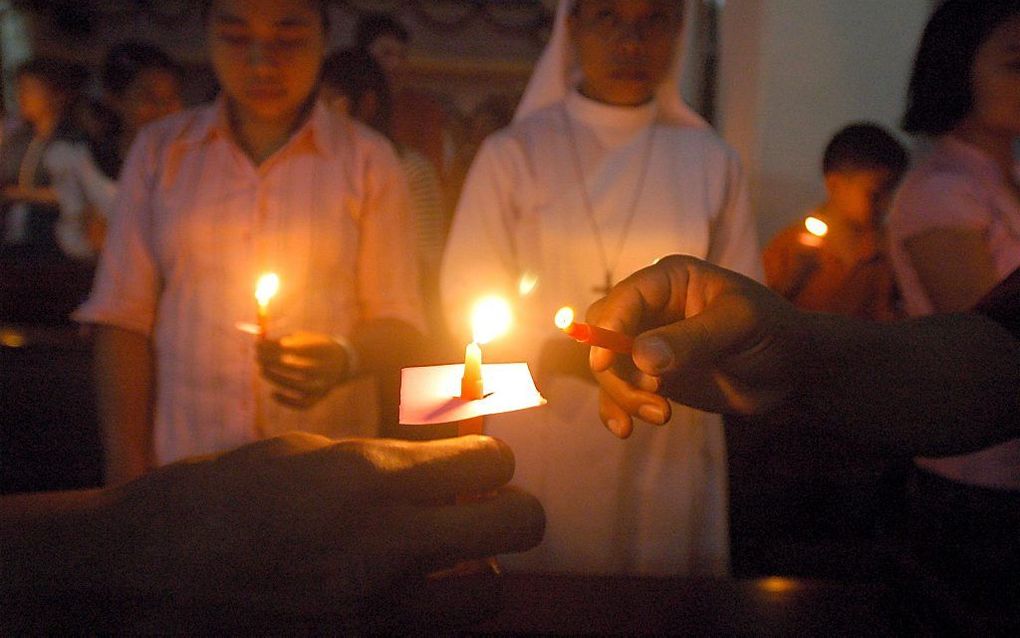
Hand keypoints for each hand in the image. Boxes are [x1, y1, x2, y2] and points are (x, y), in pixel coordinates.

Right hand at [97, 433, 543, 617]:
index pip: (492, 461)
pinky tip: (400, 592)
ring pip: (489, 595)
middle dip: (511, 507)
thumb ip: (387, 463)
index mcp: (373, 480)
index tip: (475, 462)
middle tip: (480, 505)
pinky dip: (430, 610)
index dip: (491, 457)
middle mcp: (389, 544)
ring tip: (443, 557)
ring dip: (478, 570)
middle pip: (520, 524)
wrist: (148, 572)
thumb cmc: (222, 495)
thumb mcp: (311, 454)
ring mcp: (378, 608)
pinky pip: (432, 632)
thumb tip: (445, 467)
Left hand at [257, 330, 350, 408]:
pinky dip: (287, 401)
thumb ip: (285, 340)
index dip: (273, 347)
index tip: (258, 344)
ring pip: (298, 385)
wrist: (342, 363)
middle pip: (296, 367)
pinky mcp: (318, 397)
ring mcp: (322, 384)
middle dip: (272, 361)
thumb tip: (259, 343)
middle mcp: (324, 368)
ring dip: (277, 378)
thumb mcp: (305, 338)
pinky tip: (273, 393)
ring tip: (262, 370)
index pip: (294, 348)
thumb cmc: (317, 347)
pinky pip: (302, 404)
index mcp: (321, 350)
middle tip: (257, 356)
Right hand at [587, 255, 801, 437]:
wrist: (792, 369)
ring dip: (623, 395)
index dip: (608, 328)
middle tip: (652, 392)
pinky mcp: (651, 377)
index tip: (605, 362)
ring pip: (609, 368)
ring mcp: (648, 345)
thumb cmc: (773, 331)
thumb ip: (693, 338)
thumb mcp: (739, 325)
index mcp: (669, 281)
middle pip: (604, 335)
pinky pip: (619, 392)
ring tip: (661, 414)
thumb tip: (640, 357)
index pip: (623, 299)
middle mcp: (651, 309)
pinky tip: (626, 429)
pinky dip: (616, 409)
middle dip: (614, 368)